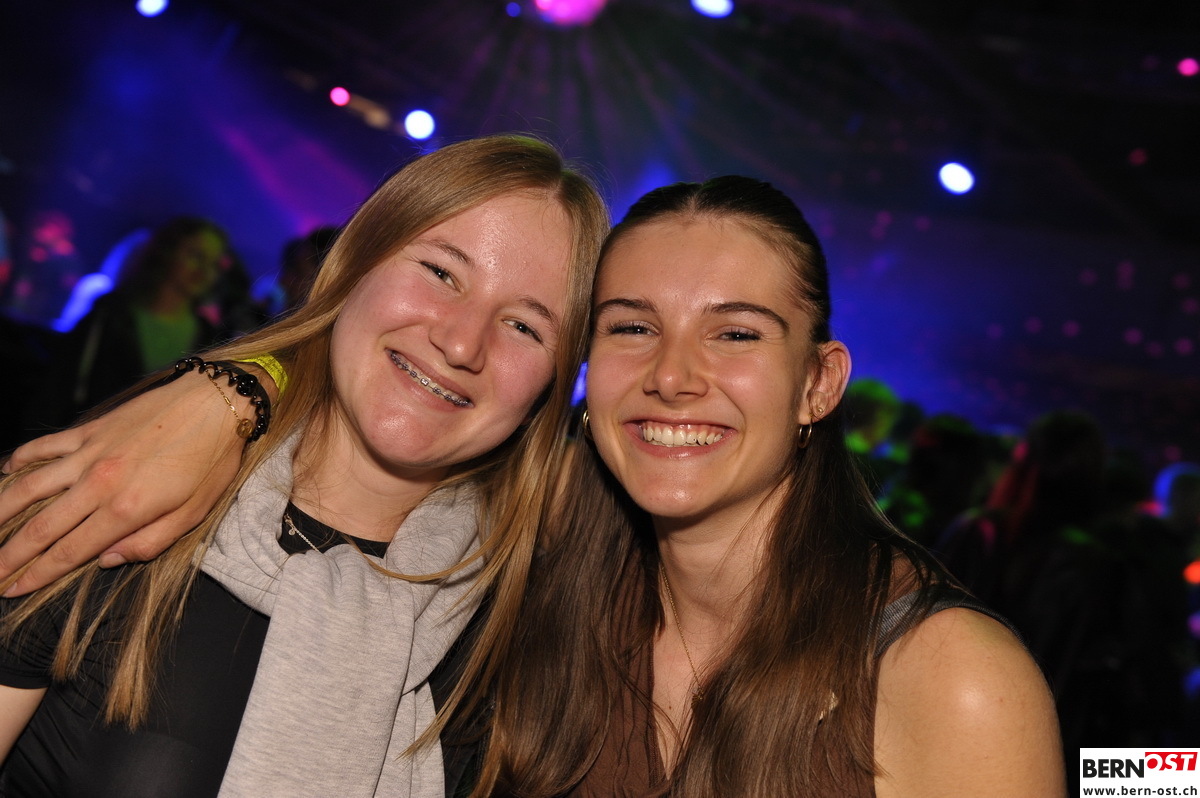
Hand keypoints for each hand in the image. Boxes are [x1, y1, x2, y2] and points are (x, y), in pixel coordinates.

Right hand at [0, 368, 262, 594]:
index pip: (69, 551)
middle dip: (11, 555)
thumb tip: (107, 560)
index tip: (13, 589)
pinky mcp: (91, 429)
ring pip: (30, 486)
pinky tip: (5, 472)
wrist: (218, 402)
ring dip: (1, 512)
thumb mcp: (194, 513)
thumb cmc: (213, 460)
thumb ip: (149, 543)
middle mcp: (99, 483)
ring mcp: (90, 453)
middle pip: (41, 527)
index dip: (37, 574)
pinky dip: (20, 460)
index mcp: (126, 510)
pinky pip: (45, 446)